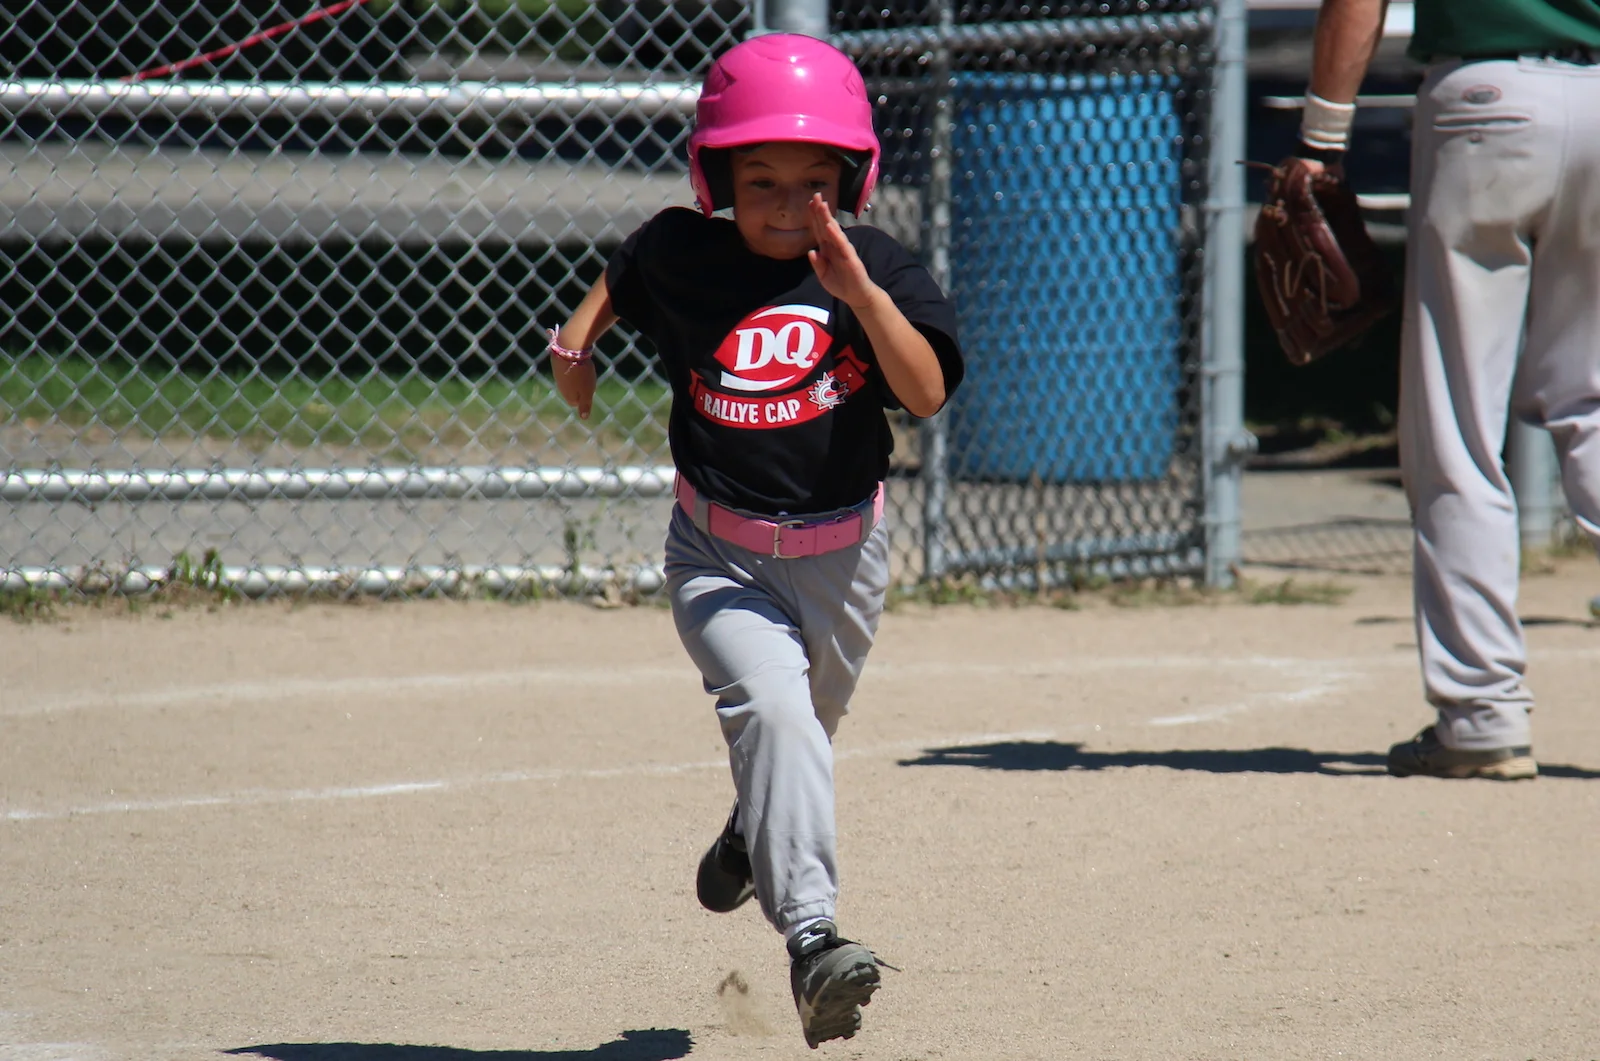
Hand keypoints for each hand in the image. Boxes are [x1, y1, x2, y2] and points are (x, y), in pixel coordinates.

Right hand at [552, 355, 595, 419]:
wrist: (569, 351)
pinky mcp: (556, 362)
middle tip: (587, 379)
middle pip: (571, 391)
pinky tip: (576, 360)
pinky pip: (565, 368)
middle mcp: (560, 386)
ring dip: (575, 376)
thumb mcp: (587, 392)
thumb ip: (585, 405)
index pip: (574, 403)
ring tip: (583, 369)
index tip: (589, 390)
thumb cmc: (581, 374)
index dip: (583, 398)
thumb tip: (584, 418)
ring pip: (567, 379)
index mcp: (568, 395)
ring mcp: (557, 374)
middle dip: (579, 387)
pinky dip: (571, 367)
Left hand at [807, 194, 879, 308]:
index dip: (814, 217)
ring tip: (821, 204)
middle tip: (815, 194)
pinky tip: (829, 225)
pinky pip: (841, 244)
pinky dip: (835, 234)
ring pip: (833, 231)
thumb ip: (818, 264)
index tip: (809, 202)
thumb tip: (811, 251)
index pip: (819, 230)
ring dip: (827, 217)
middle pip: (825, 225)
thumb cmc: (841, 284)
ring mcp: (843, 250)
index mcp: (827, 249)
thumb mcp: (824, 276)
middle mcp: (835, 246)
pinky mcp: (849, 257)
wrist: (856, 295)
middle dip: (820, 211)